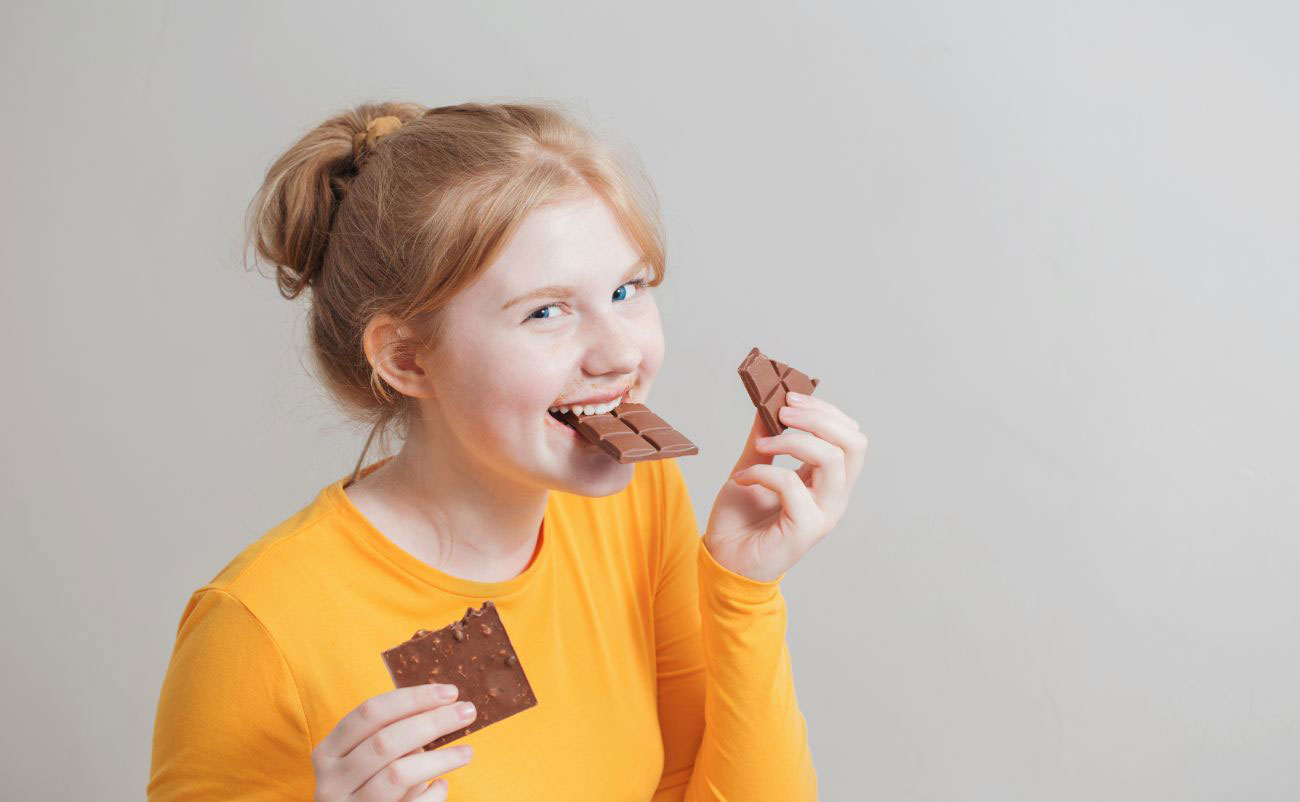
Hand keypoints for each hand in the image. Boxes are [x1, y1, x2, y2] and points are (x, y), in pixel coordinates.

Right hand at [312, 683, 476, 800]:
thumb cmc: (365, 785)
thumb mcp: (365, 758)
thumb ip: (391, 736)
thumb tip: (445, 707)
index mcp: (328, 752)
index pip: (369, 713)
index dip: (412, 698)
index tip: (449, 692)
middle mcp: (332, 781)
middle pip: (386, 742)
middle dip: (432, 722)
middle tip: (467, 712)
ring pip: (398, 775)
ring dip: (439, 759)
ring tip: (467, 751)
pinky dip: (432, 794)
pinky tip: (442, 785)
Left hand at [704, 392, 867, 581]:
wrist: (723, 560)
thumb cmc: (740, 520)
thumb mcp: (752, 466)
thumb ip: (765, 438)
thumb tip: (770, 403)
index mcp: (827, 480)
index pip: (849, 436)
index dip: (825, 411)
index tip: (790, 397)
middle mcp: (834, 497)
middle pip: (854, 443)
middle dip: (819, 418)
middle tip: (784, 411)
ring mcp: (824, 514)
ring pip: (832, 459)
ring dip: (793, 440)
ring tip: (762, 444)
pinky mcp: (806, 530)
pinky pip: (793, 485)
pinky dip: (764, 473)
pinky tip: (742, 478)